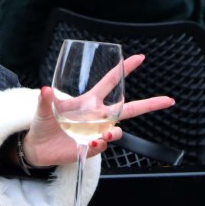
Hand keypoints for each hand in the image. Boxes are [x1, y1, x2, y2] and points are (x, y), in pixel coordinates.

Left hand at [22, 54, 174, 166]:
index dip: (124, 70)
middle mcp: (97, 116)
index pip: (110, 82)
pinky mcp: (91, 146)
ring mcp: (96, 132)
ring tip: (105, 134)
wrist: (37, 147)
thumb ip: (45, 100)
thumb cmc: (43, 125)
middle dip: (150, 104)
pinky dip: (100, 144)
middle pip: (129, 109)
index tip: (140, 58)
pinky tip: (93, 142)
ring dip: (114, 132)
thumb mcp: (42, 109)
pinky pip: (102, 145)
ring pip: (117, 130)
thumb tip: (45, 89)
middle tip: (167, 100)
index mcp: (88, 102)